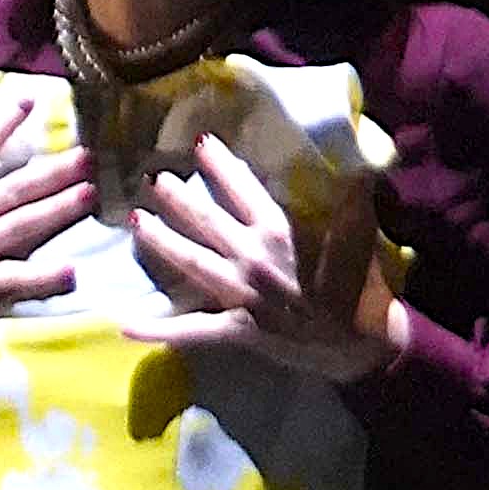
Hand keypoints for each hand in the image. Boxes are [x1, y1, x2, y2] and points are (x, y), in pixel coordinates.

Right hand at [0, 88, 91, 371]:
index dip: (2, 125)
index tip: (31, 103)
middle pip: (11, 188)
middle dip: (53, 171)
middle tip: (89, 156)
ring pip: (19, 226)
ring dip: (58, 210)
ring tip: (90, 194)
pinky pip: (11, 280)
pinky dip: (42, 277)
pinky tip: (72, 271)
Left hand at [123, 138, 403, 380]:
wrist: (363, 347)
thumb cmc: (361, 289)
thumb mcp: (358, 240)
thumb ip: (347, 205)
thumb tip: (359, 168)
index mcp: (281, 233)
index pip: (244, 190)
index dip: (221, 166)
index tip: (199, 142)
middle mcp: (254, 260)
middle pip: (206, 222)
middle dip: (177, 199)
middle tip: (152, 178)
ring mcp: (242, 296)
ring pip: (191, 263)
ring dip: (161, 242)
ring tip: (135, 222)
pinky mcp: (238, 331)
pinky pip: (193, 331)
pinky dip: (159, 330)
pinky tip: (125, 326)